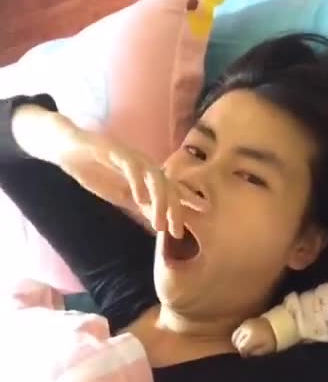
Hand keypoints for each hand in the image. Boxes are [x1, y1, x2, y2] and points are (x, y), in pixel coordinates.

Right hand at [12, 105, 207, 235]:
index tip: (205, 210)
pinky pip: (132, 166)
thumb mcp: (123, 194)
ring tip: (157, 223)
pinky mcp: (115, 151)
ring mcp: (132, 157)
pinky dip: (138, 183)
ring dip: (159, 201)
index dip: (189, 197)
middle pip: (168, 186)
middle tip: (176, 232)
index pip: (173, 187)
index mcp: (147, 174)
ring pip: (155, 177)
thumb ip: (141, 204)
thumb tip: (159, 219)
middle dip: (175, 209)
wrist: (69, 149)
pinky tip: (139, 199)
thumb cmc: (97, 170)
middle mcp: (145, 165)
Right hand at [232, 318, 276, 356]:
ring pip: (235, 335)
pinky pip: (238, 330)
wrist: (278, 324)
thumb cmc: (273, 339)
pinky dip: (239, 335)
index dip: (243, 354)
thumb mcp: (266, 349)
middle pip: (237, 342)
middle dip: (240, 348)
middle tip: (246, 352)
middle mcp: (246, 330)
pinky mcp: (246, 321)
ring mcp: (245, 324)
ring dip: (238, 341)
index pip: (241, 348)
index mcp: (252, 338)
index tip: (246, 356)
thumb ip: (255, 353)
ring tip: (244, 346)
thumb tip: (247, 356)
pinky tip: (244, 339)